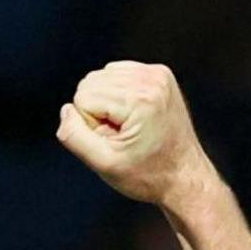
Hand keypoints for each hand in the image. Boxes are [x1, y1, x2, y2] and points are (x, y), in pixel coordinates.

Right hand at [56, 60, 215, 212]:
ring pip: (101, 77)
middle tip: (120, 136)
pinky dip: (117, 95)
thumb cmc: (148, 174)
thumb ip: (74, 136)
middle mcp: (152, 79)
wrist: (184, 176)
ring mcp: (158, 74)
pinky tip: (132, 116)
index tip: (114, 142)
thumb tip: (66, 110)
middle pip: (90, 82)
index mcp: (140, 99)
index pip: (83, 97)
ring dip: (105, 103)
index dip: (90, 125)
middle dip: (96, 111)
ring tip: (128, 127)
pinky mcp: (159, 74)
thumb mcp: (104, 163)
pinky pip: (117, 74)